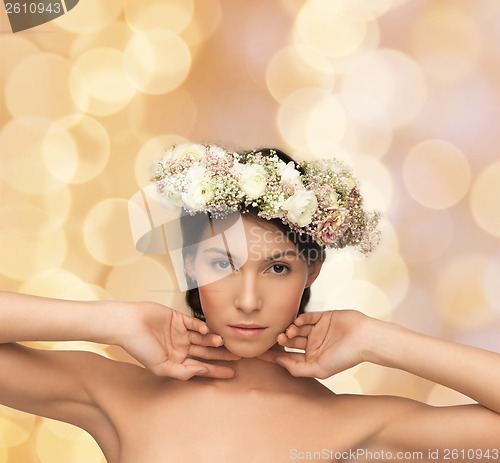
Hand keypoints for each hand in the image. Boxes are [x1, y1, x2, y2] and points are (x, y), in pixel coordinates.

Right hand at [120, 302, 239, 380]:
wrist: (128, 324)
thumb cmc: (140, 347)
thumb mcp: (161, 367)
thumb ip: (183, 372)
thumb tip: (203, 372)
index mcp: (176, 360)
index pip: (201, 366)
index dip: (217, 370)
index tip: (232, 373)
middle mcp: (180, 347)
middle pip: (206, 352)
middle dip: (222, 355)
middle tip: (239, 356)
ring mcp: (180, 332)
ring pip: (203, 338)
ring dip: (213, 340)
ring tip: (222, 342)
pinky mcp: (178, 318)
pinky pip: (194, 323)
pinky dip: (202, 326)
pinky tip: (207, 330)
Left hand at [259, 309, 370, 378]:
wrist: (364, 338)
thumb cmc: (345, 357)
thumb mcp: (319, 369)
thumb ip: (298, 368)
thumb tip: (279, 362)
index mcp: (312, 358)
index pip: (287, 356)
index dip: (273, 354)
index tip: (257, 352)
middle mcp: (313, 344)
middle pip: (290, 341)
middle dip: (281, 340)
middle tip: (277, 338)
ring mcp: (317, 330)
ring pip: (296, 328)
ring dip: (290, 329)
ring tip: (288, 331)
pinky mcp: (323, 317)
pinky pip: (306, 316)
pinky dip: (299, 318)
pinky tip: (297, 322)